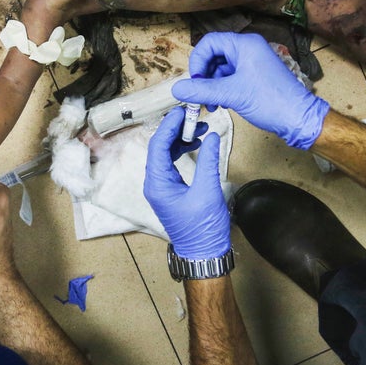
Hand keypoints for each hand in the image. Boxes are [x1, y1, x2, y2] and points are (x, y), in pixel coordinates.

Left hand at [144, 107, 229, 258]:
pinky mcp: (171, 190)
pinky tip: (196, 145)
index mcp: (157, 183)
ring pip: (166, 154)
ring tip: (199, 129)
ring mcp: (162, 187)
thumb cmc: (203, 228)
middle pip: (159, 147)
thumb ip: (207, 161)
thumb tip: (211, 135)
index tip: (181, 111)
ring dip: (180, 139)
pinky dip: (183, 151)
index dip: (168, 126)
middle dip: (175, 130)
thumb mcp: (207, 191)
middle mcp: (155, 183)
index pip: (158, 146)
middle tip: (192, 116)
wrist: (204, 253)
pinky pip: (172, 164)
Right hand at [173, 32, 328, 149]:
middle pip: (214, 55)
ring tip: (212, 104)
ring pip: (221, 68)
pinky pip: (231, 77)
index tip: (195, 81)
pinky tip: (223, 103)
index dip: (198, 60)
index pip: (210, 42)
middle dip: (204, 75)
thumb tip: (177, 89)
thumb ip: (201, 91)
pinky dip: (223, 89)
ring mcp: (253, 63)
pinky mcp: (255, 76)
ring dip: (212, 85)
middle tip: (200, 95)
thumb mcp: (231, 95)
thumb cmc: (271, 101)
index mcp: (245, 44)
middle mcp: (249, 49)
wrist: (298, 119)